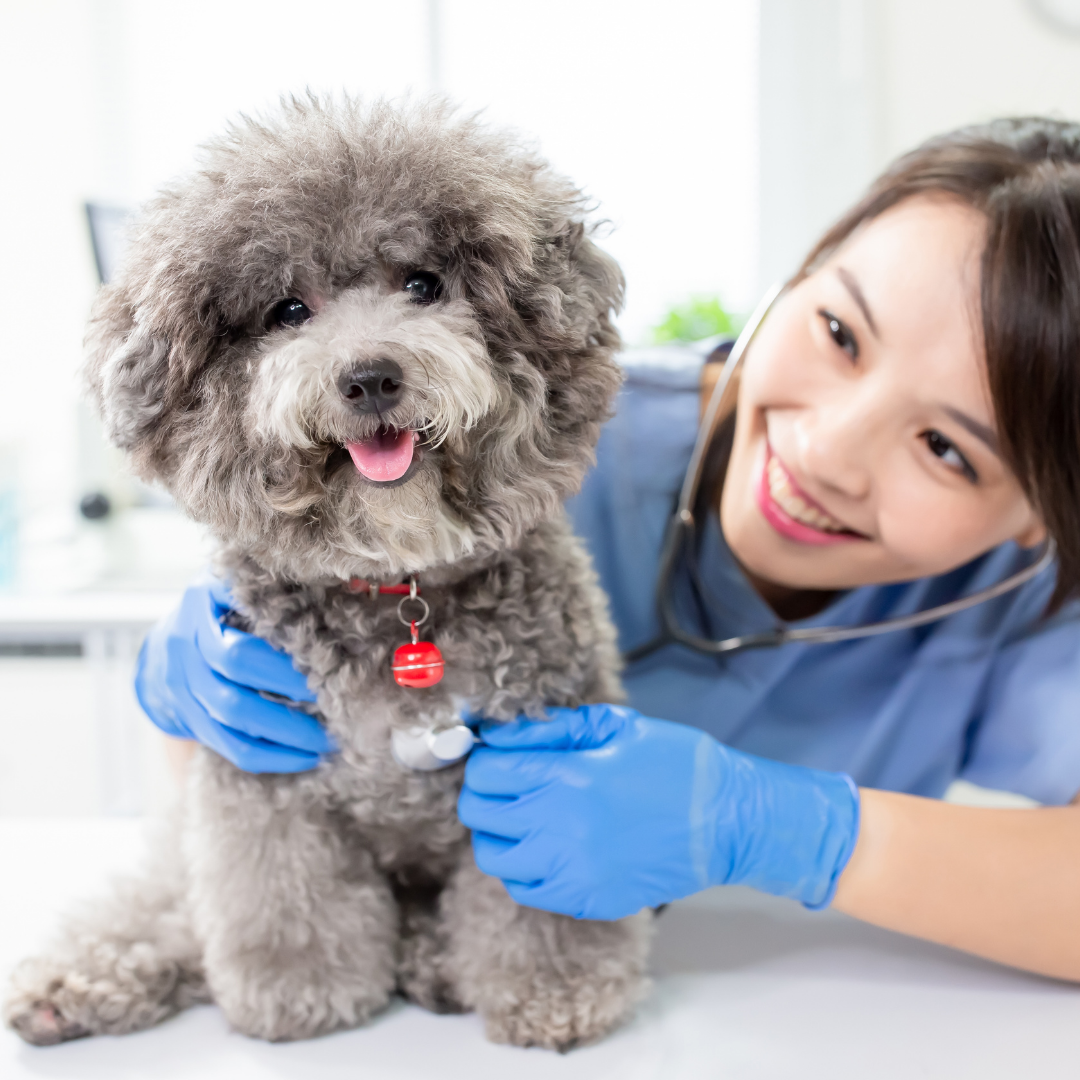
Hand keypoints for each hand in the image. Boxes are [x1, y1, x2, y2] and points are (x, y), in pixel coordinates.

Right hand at [135, 578, 334, 772]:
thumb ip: (278, 585)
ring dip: (287, 730)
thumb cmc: (219, 612)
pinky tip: (307, 757)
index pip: (242, 614)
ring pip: (232, 714)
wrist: (162, 651)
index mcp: (202, 600)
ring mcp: (182, 685)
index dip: (283, 638)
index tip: (325, 654)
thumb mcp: (238, 586)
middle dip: (290, 684)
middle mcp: (186, 642)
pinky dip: (271, 756)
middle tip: (336, 696)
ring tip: (331, 737)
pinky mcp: (190, 722)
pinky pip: (230, 746)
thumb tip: (351, 585)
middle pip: (236, 665)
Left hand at [458, 703, 858, 919]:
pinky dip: (521, 866)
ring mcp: (570, 871)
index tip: (500, 755)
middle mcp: (560, 828)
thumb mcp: (617, 727)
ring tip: (524, 814)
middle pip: (478, 813)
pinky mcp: (584, 899)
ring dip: (498, 830)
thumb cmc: (676, 764)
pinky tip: (545, 845)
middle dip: (484, 791)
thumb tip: (498, 733)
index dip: (486, 758)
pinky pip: (522, 888)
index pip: (486, 771)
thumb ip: (552, 728)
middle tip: (509, 781)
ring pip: (491, 855)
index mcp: (569, 777)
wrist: (728, 821)